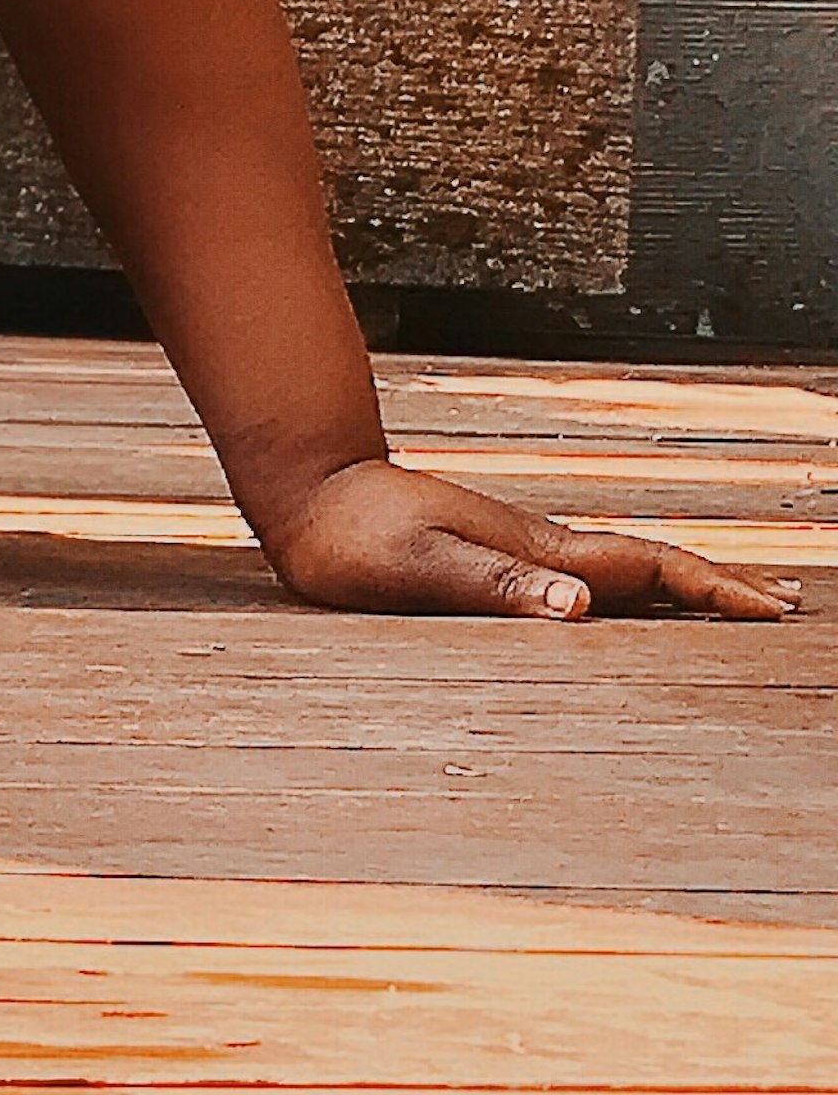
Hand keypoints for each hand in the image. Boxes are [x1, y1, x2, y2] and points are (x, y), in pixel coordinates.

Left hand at [264, 455, 803, 621]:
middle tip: (791, 604)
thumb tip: (580, 610)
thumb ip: (494, 586)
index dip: (713, 590)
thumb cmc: (350, 535)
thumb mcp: (417, 566)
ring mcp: (521, 551)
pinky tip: (630, 603)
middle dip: (722, 588)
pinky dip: (632, 589)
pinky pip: (586, 577)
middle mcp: (540, 550)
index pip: (647, 571)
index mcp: (536, 554)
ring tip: (739, 602)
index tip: (774, 608)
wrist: (306, 486)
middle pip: (652, 569)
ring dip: (686, 589)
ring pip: (624, 572)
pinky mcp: (495, 557)